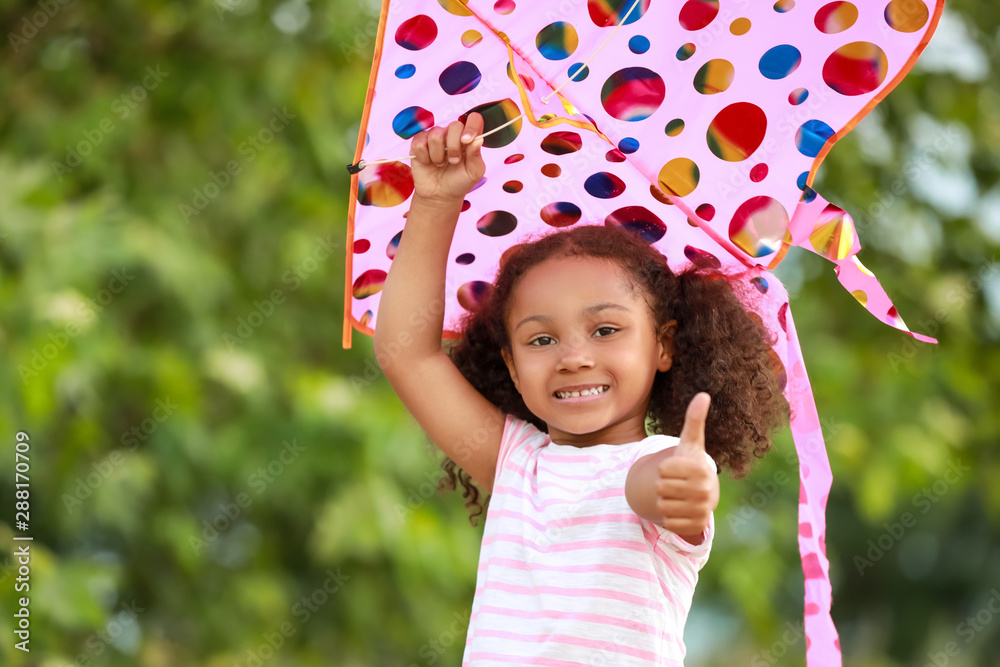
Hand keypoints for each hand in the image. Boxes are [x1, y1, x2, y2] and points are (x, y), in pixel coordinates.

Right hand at [410, 112, 485, 204]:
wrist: (440, 196)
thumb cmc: (459, 182)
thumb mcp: (474, 172)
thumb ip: (476, 155)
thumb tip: (478, 139)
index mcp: (468, 138)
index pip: (473, 119)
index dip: (471, 126)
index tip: (467, 141)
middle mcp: (451, 134)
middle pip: (454, 126)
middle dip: (454, 147)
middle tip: (454, 161)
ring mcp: (434, 137)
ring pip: (436, 134)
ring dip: (438, 155)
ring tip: (440, 164)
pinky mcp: (419, 143)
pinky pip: (420, 142)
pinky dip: (425, 157)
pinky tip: (428, 162)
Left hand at [655, 393, 718, 541]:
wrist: (703, 492)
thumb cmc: (691, 464)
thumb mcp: (690, 442)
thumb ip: (694, 419)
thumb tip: (703, 394)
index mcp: (700, 468)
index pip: (662, 470)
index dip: (664, 468)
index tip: (676, 468)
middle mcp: (705, 490)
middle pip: (660, 488)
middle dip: (662, 486)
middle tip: (676, 483)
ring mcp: (702, 510)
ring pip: (662, 506)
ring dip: (665, 502)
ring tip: (678, 496)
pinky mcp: (697, 526)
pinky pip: (668, 522)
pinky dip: (669, 517)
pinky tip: (680, 509)